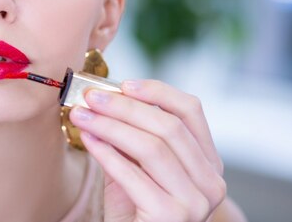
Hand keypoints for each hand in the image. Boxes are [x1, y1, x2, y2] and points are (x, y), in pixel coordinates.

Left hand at [69, 79, 226, 221]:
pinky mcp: (171, 217)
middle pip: (168, 126)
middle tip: (91, 98)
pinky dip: (106, 152)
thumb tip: (105, 98)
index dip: (157, 91)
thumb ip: (130, 136)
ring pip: (151, 147)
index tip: (124, 83)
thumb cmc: (135, 208)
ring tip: (82, 115)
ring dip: (110, 126)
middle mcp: (210, 182)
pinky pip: (132, 174)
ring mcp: (194, 202)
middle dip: (124, 107)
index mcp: (207, 163)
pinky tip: (87, 139)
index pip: (191, 111)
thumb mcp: (137, 167)